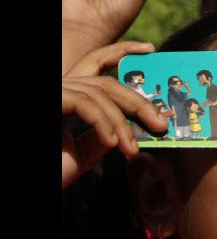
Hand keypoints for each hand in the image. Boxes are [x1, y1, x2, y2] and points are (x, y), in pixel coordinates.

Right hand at [62, 42, 168, 189]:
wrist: (31, 188)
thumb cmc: (51, 171)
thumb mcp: (81, 154)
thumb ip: (103, 137)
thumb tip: (129, 126)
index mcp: (67, 95)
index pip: (96, 64)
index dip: (122, 51)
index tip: (150, 50)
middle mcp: (59, 87)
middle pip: (105, 81)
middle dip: (137, 101)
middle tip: (161, 124)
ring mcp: (54, 91)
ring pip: (98, 93)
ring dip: (121, 123)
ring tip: (132, 149)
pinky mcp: (52, 100)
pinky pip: (84, 103)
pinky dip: (103, 122)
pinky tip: (114, 142)